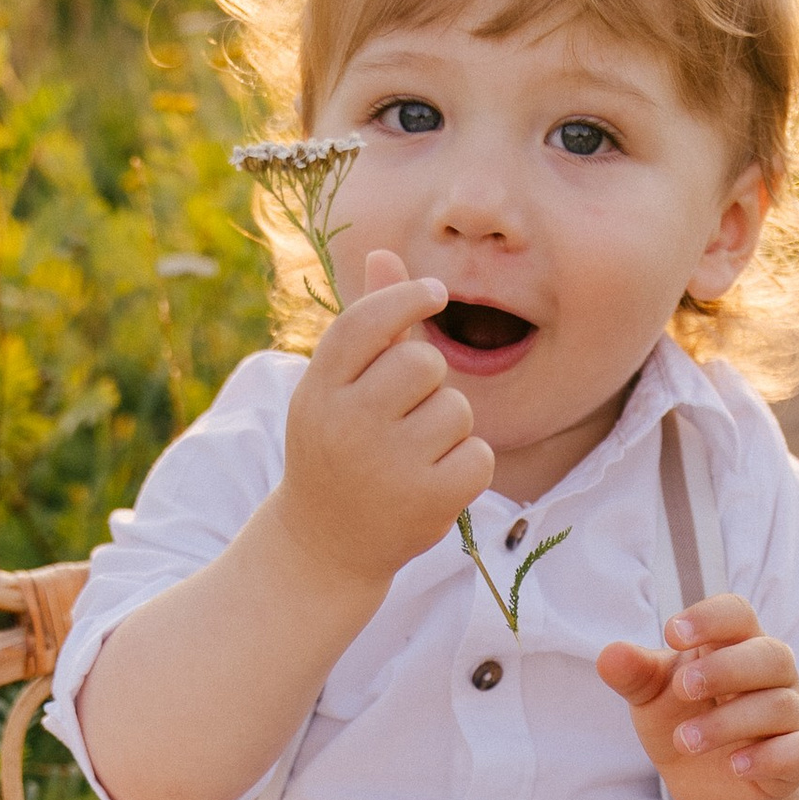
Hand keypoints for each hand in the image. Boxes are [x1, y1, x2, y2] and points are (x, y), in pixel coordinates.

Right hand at [272, 246, 492, 603]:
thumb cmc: (336, 451)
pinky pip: (480, 455)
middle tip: (407, 413)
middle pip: (424, 362)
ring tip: (415, 455)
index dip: (406, 296)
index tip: (435, 292)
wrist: (324, 546)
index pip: (366, 322)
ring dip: (450, 427)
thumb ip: (367, 327)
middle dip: (430, 381)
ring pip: (457, 408)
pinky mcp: (427, 502)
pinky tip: (435, 483)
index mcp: (318, 390)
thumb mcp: (335, 389)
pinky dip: (468, 466)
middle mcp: (347, 424)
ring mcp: (386, 466)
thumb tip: (385, 252)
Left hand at [596, 594, 798, 799]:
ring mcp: (788, 716)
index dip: (710, 618)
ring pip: (779, 705)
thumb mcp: (652, 697)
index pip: (737, 614)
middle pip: (770, 654)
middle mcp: (771, 674)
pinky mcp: (795, 759)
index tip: (671, 634)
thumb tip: (609, 655)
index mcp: (736, 645)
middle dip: (725, 669)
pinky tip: (734, 766)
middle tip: (681, 688)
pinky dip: (769, 757)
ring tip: (685, 740)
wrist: (710, 787)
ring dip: (728, 722)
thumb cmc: (684, 722)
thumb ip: (635, 674)